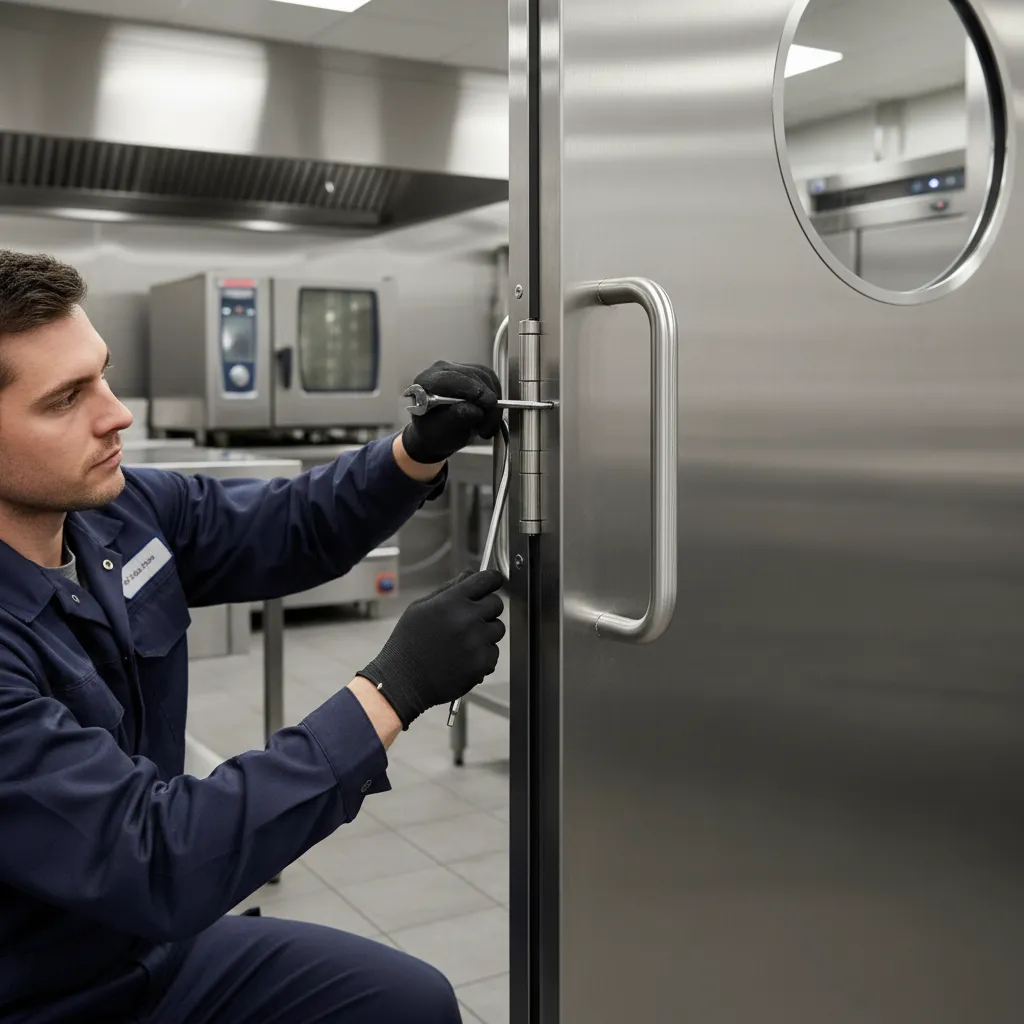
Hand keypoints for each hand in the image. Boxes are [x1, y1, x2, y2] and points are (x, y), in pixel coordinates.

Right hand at [359, 569, 505, 728]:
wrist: (402, 682)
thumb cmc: (408, 644)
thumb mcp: (420, 608)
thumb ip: (448, 589)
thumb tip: (470, 574)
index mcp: (451, 601)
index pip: (487, 579)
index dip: (492, 580)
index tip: (492, 583)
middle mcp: (467, 618)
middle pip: (497, 603)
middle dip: (487, 609)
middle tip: (470, 620)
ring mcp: (477, 641)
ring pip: (498, 628)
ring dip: (485, 633)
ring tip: (462, 643)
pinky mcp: (482, 663)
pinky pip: (494, 652)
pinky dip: (482, 656)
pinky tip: (462, 659)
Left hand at [401, 361, 501, 464]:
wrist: (435, 432)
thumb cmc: (432, 433)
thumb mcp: (439, 431)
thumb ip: (455, 418)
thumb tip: (475, 410)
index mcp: (426, 381)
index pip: (452, 378)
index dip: (473, 389)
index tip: (489, 404)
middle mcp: (442, 370)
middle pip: (473, 376)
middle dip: (487, 402)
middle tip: (489, 427)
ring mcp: (458, 369)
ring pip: (486, 378)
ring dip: (493, 403)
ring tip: (487, 426)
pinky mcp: (472, 373)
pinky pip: (491, 380)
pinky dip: (496, 398)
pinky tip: (489, 415)